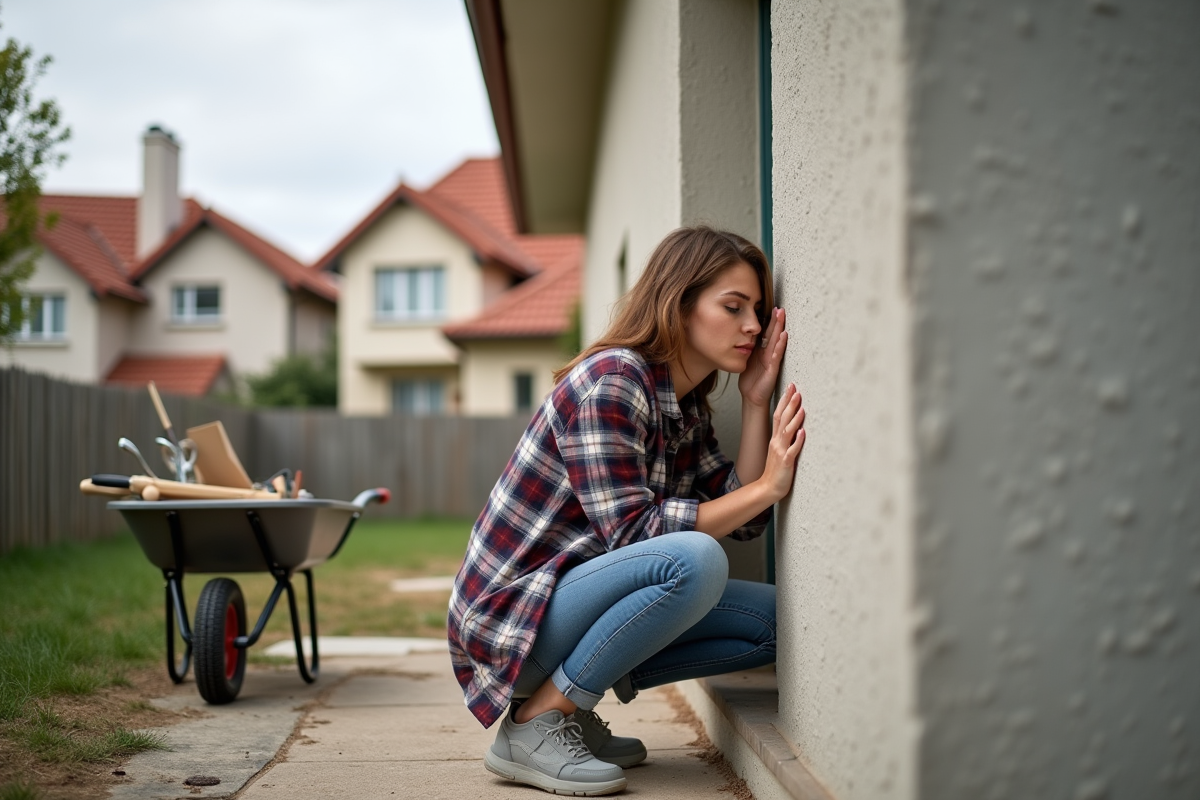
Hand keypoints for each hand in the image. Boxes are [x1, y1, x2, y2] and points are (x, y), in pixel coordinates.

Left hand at [739, 307, 787, 407]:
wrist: (751, 396)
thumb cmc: (750, 379)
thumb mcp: (747, 359)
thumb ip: (748, 348)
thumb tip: (742, 334)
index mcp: (761, 350)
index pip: (766, 333)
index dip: (768, 321)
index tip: (771, 307)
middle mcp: (768, 353)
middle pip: (773, 334)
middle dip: (776, 321)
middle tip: (780, 307)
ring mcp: (771, 360)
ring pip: (776, 341)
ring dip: (779, 328)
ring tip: (782, 316)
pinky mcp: (772, 369)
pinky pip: (777, 355)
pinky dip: (780, 345)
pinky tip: (784, 336)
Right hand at [760, 382, 805, 500]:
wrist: (767, 488)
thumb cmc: (775, 471)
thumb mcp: (779, 451)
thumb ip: (786, 438)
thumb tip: (796, 426)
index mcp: (775, 439)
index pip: (778, 415)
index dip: (784, 401)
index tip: (790, 388)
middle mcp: (777, 442)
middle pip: (782, 419)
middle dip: (789, 403)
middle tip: (795, 389)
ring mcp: (781, 451)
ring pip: (787, 431)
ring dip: (794, 418)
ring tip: (801, 406)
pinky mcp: (786, 462)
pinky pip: (792, 450)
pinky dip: (798, 440)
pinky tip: (802, 432)